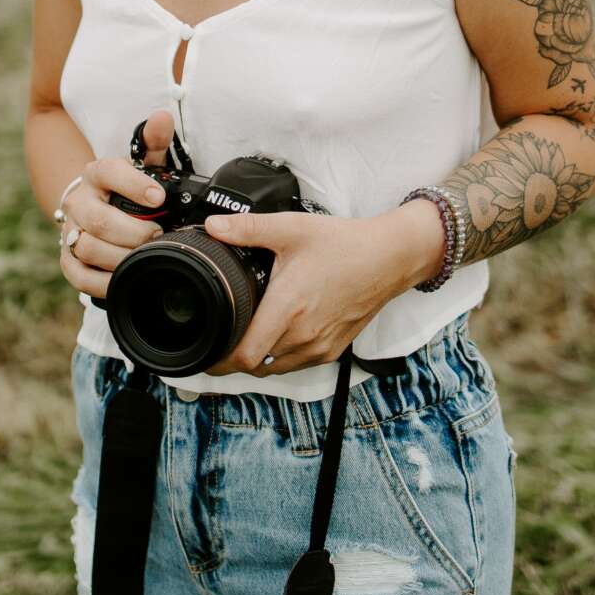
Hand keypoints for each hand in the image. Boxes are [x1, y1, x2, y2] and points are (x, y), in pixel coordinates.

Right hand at [59, 109, 177, 300]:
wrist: (94, 205)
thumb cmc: (127, 187)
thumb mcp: (142, 163)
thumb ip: (154, 142)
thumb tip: (162, 117)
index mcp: (96, 173)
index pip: (109, 172)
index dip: (134, 185)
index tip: (159, 198)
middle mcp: (78, 201)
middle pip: (98, 219)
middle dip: (133, 232)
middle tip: (158, 236)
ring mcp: (70, 230)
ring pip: (88, 248)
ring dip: (121, 257)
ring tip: (147, 257)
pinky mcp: (67, 258)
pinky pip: (79, 276)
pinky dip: (103, 282)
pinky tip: (126, 278)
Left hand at [198, 208, 407, 377]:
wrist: (389, 258)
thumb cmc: (343, 244)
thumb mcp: (291, 228)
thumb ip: (247, 228)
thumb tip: (212, 226)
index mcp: (287, 308)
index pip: (244, 356)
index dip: (219, 361)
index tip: (206, 352)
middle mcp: (303, 335)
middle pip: (254, 365)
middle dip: (233, 358)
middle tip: (220, 339)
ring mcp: (320, 346)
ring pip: (275, 368)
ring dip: (257, 359)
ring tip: (245, 337)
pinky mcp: (333, 349)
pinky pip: (297, 365)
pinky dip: (280, 357)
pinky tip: (276, 335)